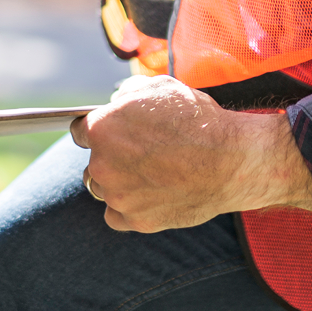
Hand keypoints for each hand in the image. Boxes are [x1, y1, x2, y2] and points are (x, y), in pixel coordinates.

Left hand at [71, 74, 311, 232]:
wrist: (231, 160)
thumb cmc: (197, 121)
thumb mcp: (157, 89)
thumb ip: (126, 96)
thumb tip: (116, 104)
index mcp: (101, 129)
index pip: (80, 131)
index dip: (99, 130)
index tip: (112, 134)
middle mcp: (102, 165)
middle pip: (93, 162)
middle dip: (111, 157)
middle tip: (140, 155)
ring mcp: (118, 196)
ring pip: (104, 189)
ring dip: (119, 183)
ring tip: (150, 175)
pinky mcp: (137, 221)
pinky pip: (118, 216)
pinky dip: (130, 209)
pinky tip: (150, 195)